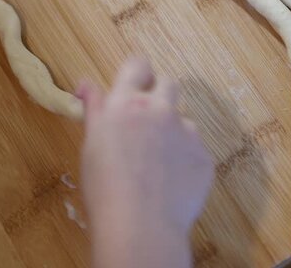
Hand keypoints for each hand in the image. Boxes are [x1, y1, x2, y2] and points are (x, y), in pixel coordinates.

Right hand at [77, 58, 213, 267]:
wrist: (140, 225)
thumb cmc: (105, 187)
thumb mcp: (91, 143)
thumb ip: (95, 109)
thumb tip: (86, 84)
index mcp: (126, 104)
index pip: (138, 65)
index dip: (137, 72)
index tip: (135, 82)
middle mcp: (159, 110)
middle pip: (168, 84)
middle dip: (159, 95)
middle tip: (146, 122)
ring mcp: (186, 132)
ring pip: (183, 120)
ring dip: (172, 132)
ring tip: (157, 162)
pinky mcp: (204, 156)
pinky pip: (195, 149)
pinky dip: (185, 159)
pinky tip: (170, 181)